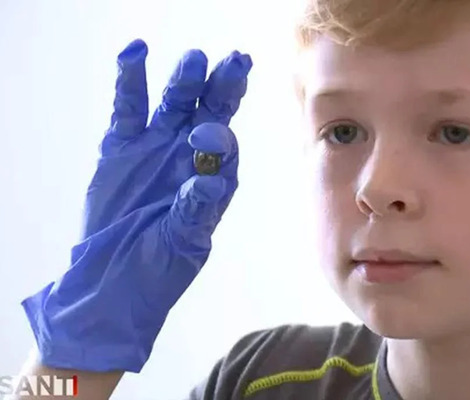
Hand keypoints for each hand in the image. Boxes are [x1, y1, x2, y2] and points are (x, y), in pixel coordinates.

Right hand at [21, 39, 251, 372]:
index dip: (221, 136)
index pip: (227, 146)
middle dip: (223, 88)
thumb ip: (194, 212)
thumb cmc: (158, 269)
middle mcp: (189, 157)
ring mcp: (156, 147)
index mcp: (214, 179)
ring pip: (175, 104)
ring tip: (194, 59)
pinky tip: (136, 53)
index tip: (207, 135)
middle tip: (236, 62)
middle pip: (211, 112)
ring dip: (185, 80)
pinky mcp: (122, 147)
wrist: (112, 282)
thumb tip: (208, 183)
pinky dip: (131, 81)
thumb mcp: (183, 244)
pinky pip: (129, 108)